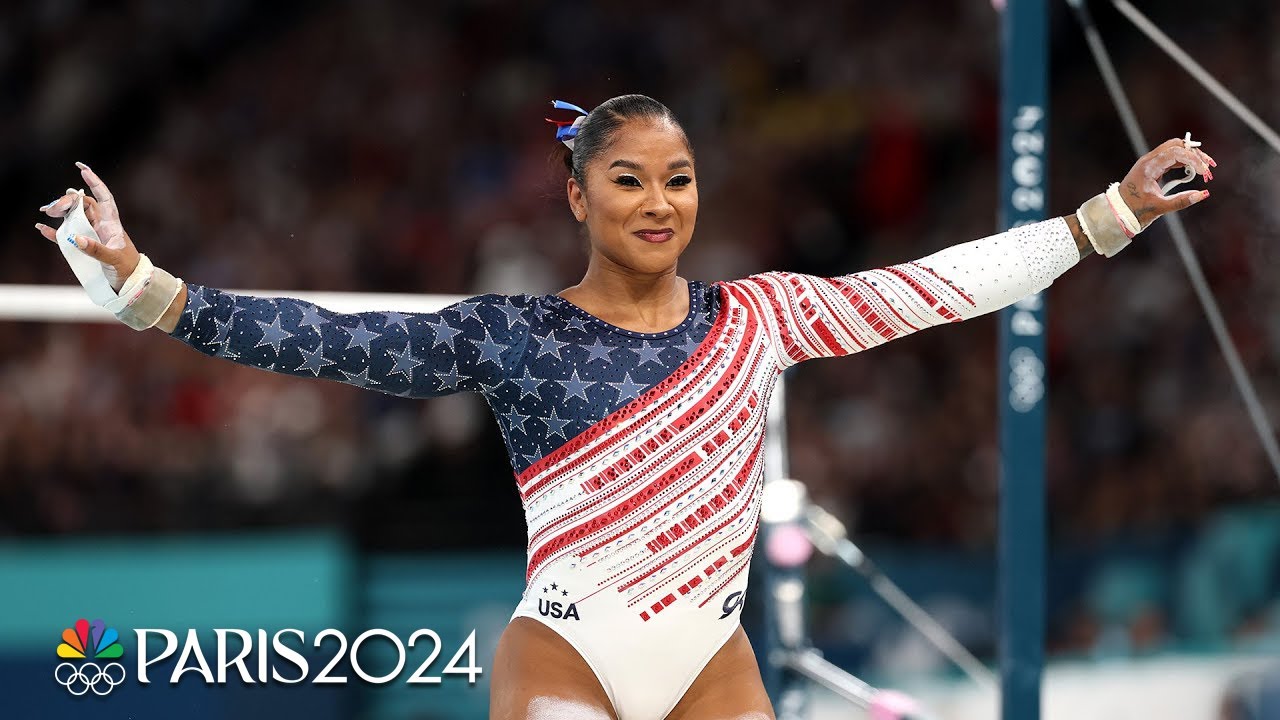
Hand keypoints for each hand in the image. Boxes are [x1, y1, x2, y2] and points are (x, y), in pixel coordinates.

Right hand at [34, 163, 140, 292]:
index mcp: (111, 224)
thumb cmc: (128, 269)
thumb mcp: (114, 259)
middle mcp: (100, 225)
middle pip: (83, 205)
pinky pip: (66, 235)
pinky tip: (42, 228)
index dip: (95, 182)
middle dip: (68, 200)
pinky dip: (54, 231)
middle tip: (53, 209)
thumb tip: (77, 239)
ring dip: (60, 211)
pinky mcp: (82, 246)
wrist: (129, 284)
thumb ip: (97, 250)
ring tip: (47, 213)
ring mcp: (90, 234)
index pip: (104, 198)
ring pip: (74, 216)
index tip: (82, 169)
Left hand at [1118, 138, 1215, 227]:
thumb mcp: (1159, 207)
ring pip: (1175, 150)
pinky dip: (1184, 162)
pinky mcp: (1153, 167)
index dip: (1192, 159)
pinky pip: (1172, 158)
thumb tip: (1203, 194)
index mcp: (1148, 167)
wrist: (1118, 212)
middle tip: (1208, 165)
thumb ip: (1181, 201)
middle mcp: (1149, 160)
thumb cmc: (1134, 210)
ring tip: (1205, 168)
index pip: (1175, 153)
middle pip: (1176, 145)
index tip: (1204, 171)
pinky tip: (1194, 170)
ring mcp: (1151, 162)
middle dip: (1194, 153)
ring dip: (1191, 156)